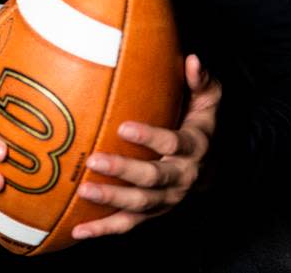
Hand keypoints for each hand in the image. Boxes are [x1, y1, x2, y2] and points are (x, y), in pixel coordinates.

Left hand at [71, 54, 220, 239]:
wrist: (212, 167)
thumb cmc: (202, 125)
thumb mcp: (209, 100)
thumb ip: (201, 80)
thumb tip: (193, 59)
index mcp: (193, 147)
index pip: (173, 142)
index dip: (150, 137)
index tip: (124, 127)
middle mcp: (181, 177)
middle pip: (153, 178)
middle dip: (124, 171)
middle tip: (95, 161)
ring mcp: (166, 199)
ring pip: (139, 205)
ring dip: (111, 201)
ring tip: (83, 190)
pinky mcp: (152, 213)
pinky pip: (128, 225)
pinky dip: (103, 230)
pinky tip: (77, 231)